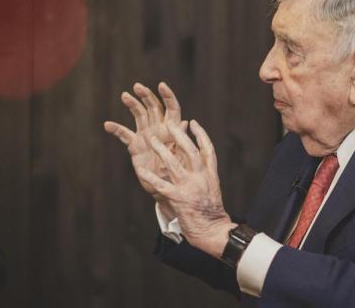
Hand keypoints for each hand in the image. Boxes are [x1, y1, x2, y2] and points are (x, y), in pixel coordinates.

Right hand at [104, 82, 188, 215]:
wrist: (167, 190)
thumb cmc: (179, 174)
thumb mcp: (182, 157)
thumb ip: (180, 140)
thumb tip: (185, 122)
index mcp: (172, 129)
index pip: (171, 108)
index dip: (167, 96)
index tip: (161, 84)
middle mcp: (159, 128)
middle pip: (152, 107)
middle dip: (146, 95)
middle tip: (137, 86)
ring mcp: (146, 135)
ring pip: (139, 115)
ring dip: (132, 104)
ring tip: (125, 96)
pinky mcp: (135, 146)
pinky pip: (124, 134)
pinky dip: (116, 129)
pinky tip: (107, 125)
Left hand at [139, 120, 234, 257]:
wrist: (213, 231)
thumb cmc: (211, 214)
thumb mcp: (212, 190)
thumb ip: (204, 176)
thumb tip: (196, 165)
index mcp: (210, 175)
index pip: (207, 149)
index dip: (200, 134)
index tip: (192, 123)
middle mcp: (201, 177)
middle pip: (190, 150)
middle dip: (180, 135)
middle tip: (169, 123)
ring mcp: (189, 187)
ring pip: (174, 163)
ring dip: (162, 150)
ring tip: (152, 140)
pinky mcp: (178, 198)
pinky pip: (161, 184)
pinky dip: (150, 177)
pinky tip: (140, 170)